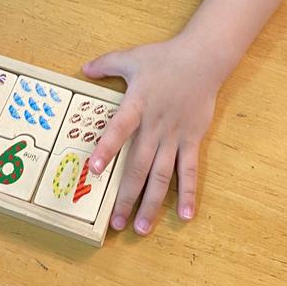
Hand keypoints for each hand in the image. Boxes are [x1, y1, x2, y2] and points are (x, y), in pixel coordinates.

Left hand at [82, 35, 220, 235]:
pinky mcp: (192, 139)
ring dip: (152, 203)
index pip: (119, 129)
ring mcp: (175, 135)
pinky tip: (185, 216)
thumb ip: (106, 64)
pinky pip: (190, 170)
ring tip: (142, 228)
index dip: (107, 148)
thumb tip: (84, 69)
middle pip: (139, 165)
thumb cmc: (165, 58)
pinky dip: (187, 193)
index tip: (93, 170)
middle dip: (127, 195)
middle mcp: (155, 125)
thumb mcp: (132, 57)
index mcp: (137, 104)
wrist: (203, 58)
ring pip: (162, 175)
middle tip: (116, 223)